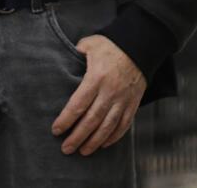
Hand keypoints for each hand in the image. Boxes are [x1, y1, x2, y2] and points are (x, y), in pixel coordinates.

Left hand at [51, 35, 145, 155]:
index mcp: (97, 77)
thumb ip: (75, 55)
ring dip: (94, 142)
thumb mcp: (90, 44)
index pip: (78, 104)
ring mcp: (123, 99)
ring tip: (82, 151)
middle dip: (77, 137)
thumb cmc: (112, 45)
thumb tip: (61, 62)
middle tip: (66, 148)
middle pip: (92, 120)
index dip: (66, 120)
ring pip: (107, 126)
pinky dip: (113, 137)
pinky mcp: (133, 103)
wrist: (141, 45)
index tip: (56, 130)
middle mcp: (110, 91)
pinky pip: (124, 125)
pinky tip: (103, 144)